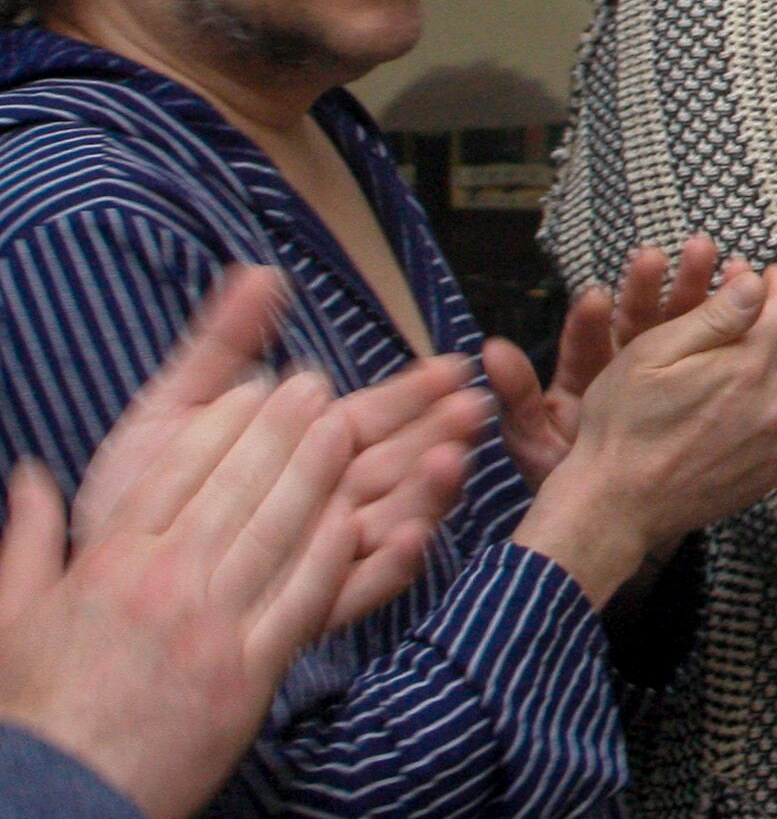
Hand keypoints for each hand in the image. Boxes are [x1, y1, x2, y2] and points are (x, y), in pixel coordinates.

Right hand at [0, 370, 362, 818]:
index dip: (221, 426)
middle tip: (314, 384)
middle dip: (280, 429)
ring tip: (346, 426)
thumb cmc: (34, 710)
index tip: (252, 388)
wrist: (58, 797)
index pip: (176, 474)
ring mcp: (212, 627)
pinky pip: (303, 597)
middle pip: (236, 488)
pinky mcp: (250, 673)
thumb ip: (27, 540)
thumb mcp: (11, 618)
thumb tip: (28, 476)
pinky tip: (357, 515)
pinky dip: (333, 551)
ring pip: (277, 531)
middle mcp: (164, 584)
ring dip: (317, 472)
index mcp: (109, 564)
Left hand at [72, 269, 483, 640]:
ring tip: (452, 461)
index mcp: (299, 452)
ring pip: (389, 520)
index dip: (414, 389)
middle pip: (395, 464)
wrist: (90, 577)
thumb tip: (260, 271)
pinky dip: (387, 566)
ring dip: (427, 492)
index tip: (457, 364)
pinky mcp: (302, 610)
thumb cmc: (133, 493)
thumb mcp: (173, 407)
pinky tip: (408, 539)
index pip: (372, 414)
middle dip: (439, 435)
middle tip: (474, 409)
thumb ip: (222, 344)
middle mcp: (320, 502)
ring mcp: (316, 558)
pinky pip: (355, 589)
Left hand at [481, 238, 727, 491]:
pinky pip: (709, 358)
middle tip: (656, 257)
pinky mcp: (694, 390)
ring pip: (677, 330)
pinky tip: (744, 305)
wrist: (609, 521)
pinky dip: (724, 332)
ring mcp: (663, 379)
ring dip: (690, 292)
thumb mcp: (533, 441)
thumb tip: (493, 350)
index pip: (587, 340)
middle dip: (648, 287)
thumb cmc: (565, 479)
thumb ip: (517, 396)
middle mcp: (622, 371)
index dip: (590, 319)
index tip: (598, 297)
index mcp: (583, 378)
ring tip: (705, 256)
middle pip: (636, 322)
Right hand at [514, 262, 776, 607]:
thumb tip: (755, 283)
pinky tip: (757, 388)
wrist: (618, 505)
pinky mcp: (776, 467)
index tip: (762, 276)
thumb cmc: (624, 424)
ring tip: (761, 344)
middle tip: (767, 306)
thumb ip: (713, 315)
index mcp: (748, 368)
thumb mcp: (653, 354)